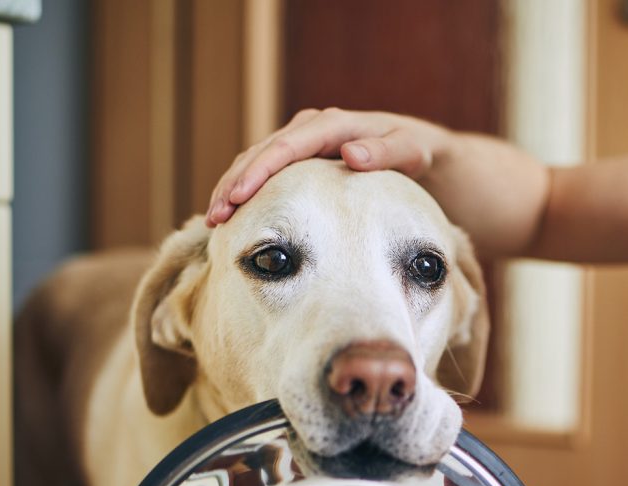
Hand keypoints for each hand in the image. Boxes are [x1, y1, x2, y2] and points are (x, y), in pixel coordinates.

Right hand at [206, 108, 449, 225]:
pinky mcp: (297, 156)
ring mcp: (301, 139)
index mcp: (332, 124)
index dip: (259, 172)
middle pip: (261, 153)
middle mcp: (311, 127)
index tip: (239, 197)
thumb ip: (384, 151)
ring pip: (255, 159)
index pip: (286, 147)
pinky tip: (231, 212)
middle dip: (234, 183)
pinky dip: (244, 188)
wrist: (412, 146)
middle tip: (216, 216)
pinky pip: (263, 168)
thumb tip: (352, 153)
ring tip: (215, 219)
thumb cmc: (412, 150)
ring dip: (232, 187)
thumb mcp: (408, 150)